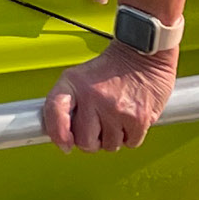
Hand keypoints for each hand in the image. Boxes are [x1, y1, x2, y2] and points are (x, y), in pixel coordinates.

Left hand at [43, 42, 177, 151]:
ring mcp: (116, 109)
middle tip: (98, 127)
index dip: (57, 133)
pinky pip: (130, 143)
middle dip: (91, 140)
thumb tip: (61, 136)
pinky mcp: (138, 118)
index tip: (65, 144)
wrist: (143, 54)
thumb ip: (67, 103)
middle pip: (85, 141)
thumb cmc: (112, 67)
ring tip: (115, 117)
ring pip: (110, 146)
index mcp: (73, 83)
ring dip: (113, 137)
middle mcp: (93, 96)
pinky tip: (129, 118)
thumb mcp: (79, 76)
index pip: (55, 111)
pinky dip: (131, 136)